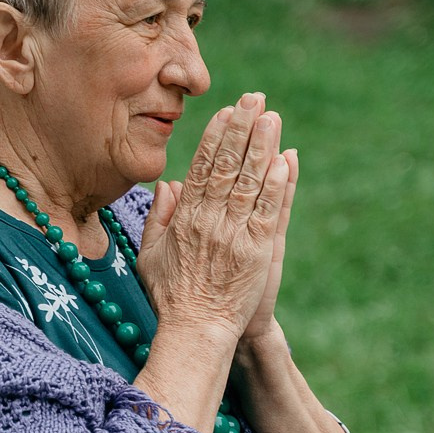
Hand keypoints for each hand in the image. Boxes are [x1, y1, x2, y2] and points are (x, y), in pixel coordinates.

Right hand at [137, 93, 293, 351]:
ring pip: (249, 182)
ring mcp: (234, 235)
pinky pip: (268, 212)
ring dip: (261, 147)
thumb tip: (170, 184)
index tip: (226, 112)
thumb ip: (158, 218)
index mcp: (184, 219)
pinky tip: (283, 161)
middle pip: (227, 166)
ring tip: (271, 117)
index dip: (215, 137)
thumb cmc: (170, 298)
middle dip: (242, 129)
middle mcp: (209, 221)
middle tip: (254, 99)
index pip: (201, 168)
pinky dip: (276, 185)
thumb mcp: (150, 256)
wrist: (195, 333)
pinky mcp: (257, 252)